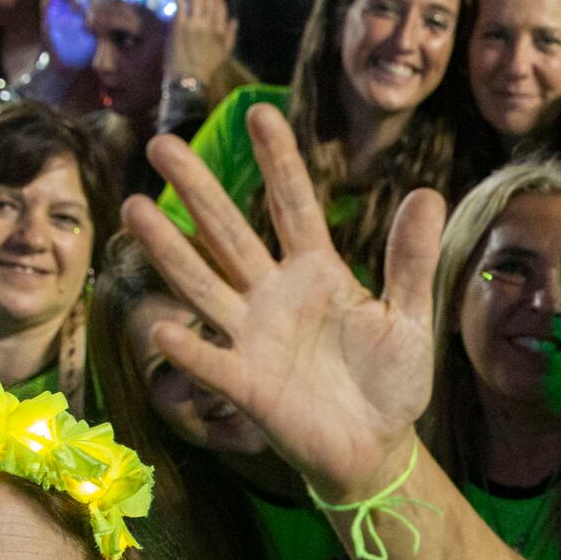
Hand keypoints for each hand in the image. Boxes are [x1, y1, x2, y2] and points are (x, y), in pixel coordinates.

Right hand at [121, 103, 440, 499]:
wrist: (377, 446)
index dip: (278, 163)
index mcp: (316, 272)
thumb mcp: (410, 317)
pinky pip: (213, 362)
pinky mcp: (248, 385)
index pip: (292, 206)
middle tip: (162, 142)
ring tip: (134, 207)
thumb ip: (411, 261)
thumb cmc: (390, 380)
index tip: (259, 113)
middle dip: (199, 190)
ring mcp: (255, 337)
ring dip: (171, 250)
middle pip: (231, 233)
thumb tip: (426, 194)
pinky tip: (164, 327)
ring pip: (204, 284)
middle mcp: (274, 295)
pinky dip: (190, 348)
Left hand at [166, 0, 237, 86]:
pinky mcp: (180, 25)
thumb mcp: (224, 53)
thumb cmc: (206, 67)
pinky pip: (181, 5)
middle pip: (209, 0)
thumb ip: (230, 35)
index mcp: (220, 31)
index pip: (221, 8)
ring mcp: (194, 23)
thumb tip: (234, 20)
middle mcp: (209, 25)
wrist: (189, 77)